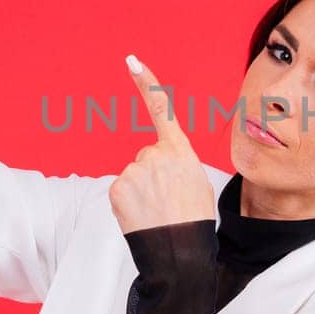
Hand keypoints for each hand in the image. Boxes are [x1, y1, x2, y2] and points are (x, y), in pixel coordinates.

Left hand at [109, 54, 217, 234]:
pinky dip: (129, 203)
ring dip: (142, 192)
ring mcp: (133, 170)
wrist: (178, 251)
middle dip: (154, 176)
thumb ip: (177, 164)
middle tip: (169, 201)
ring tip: (158, 211)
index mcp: (179, 150)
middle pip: (148, 157)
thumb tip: (157, 167)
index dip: (146, 83)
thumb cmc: (194, 219)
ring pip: (134, 176)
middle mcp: (153, 154)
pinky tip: (142, 216)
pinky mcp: (116, 187)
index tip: (132, 62)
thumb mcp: (197, 182)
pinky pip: (122, 191)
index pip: (161, 109)